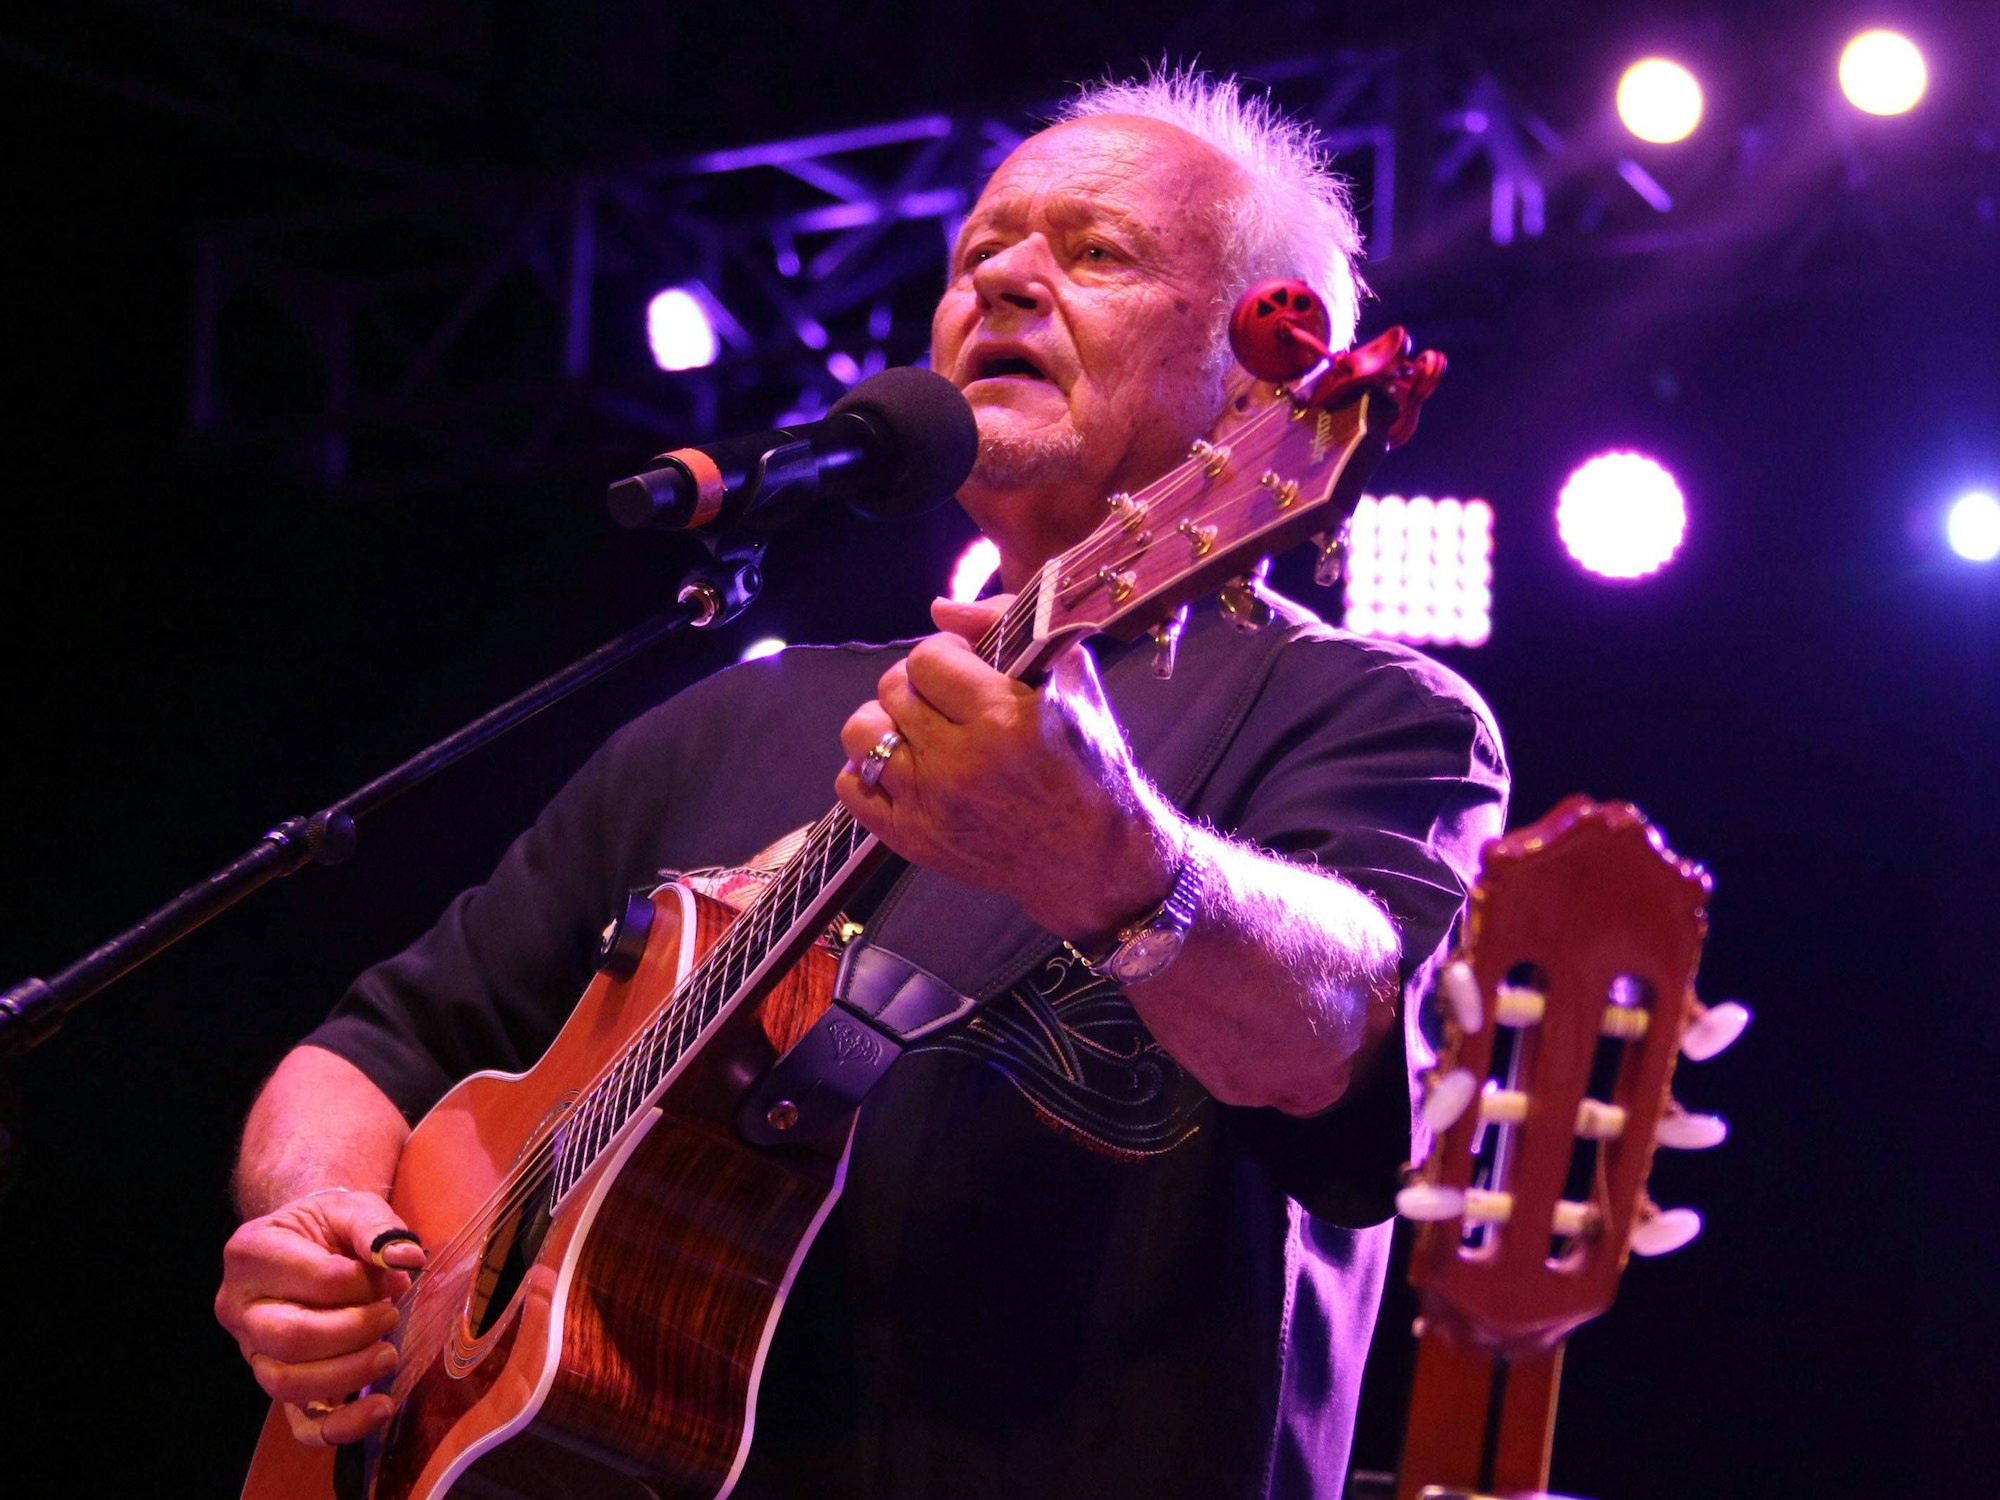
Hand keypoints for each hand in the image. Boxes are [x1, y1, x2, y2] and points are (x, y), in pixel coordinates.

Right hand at [215, 1188, 425, 1446]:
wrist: (310, 1242)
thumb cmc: (331, 1225)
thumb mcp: (353, 1207)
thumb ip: (378, 1228)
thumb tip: (406, 1259)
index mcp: (251, 1252)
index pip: (314, 1279)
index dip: (362, 1283)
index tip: (392, 1277)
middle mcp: (239, 1307)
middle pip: (291, 1338)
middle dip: (354, 1330)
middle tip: (390, 1314)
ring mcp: (252, 1351)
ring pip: (288, 1383)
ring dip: (350, 1372)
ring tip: (388, 1352)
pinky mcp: (277, 1382)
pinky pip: (299, 1422)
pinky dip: (341, 1426)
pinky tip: (381, 1407)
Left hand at [835, 595, 1176, 938]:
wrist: (1095, 860)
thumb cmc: (1090, 765)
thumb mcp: (1071, 682)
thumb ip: (1006, 628)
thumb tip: (938, 610)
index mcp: (1002, 719)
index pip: (927, 658)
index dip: (945, 654)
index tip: (967, 666)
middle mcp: (959, 764)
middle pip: (892, 690)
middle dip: (918, 684)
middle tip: (947, 699)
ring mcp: (930, 806)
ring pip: (861, 733)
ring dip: (886, 722)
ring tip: (917, 730)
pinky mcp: (913, 841)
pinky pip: (851, 787)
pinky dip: (867, 769)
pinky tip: (904, 767)